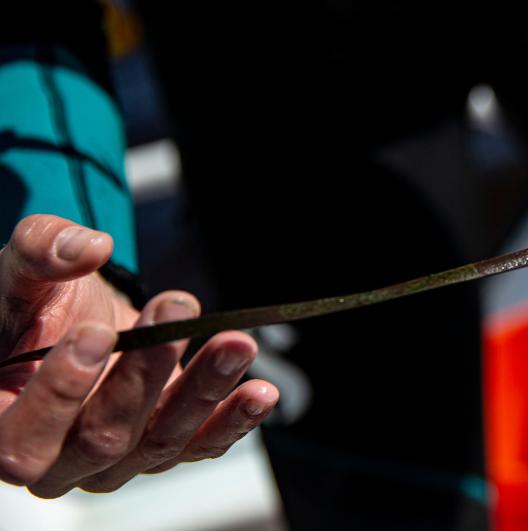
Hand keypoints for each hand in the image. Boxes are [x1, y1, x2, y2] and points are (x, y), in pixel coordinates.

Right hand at [0, 215, 278, 496]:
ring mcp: (118, 460)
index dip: (61, 393)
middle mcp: (60, 460)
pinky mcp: (165, 446)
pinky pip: (202, 445)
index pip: (23, 443)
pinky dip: (234, 418)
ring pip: (161, 441)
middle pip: (104, 439)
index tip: (98, 332)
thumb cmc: (34, 307)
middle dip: (144, 375)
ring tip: (235, 343)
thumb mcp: (20, 275)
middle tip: (174, 314)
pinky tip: (260, 392)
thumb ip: (37, 254)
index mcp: (4, 428)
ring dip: (202, 389)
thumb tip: (87, 248)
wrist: (76, 322)